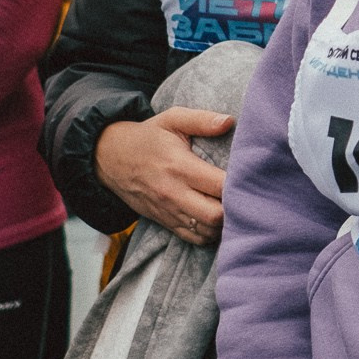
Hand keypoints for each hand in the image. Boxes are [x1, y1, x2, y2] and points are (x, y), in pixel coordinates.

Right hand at [95, 109, 229, 243]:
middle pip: (215, 215)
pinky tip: (216, 218)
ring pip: (207, 230)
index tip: (249, 177)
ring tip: (232, 206)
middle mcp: (174, 193)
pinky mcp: (165, 222)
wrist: (109, 159)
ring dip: (224, 222)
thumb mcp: (172, 119)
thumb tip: (229, 121)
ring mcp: (169, 211)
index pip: (219, 185)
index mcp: (179, 167)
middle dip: (234, 208)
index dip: (239, 184)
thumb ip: (201, 120)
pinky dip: (209, 233)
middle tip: (242, 194)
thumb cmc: (147, 137)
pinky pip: (193, 238)